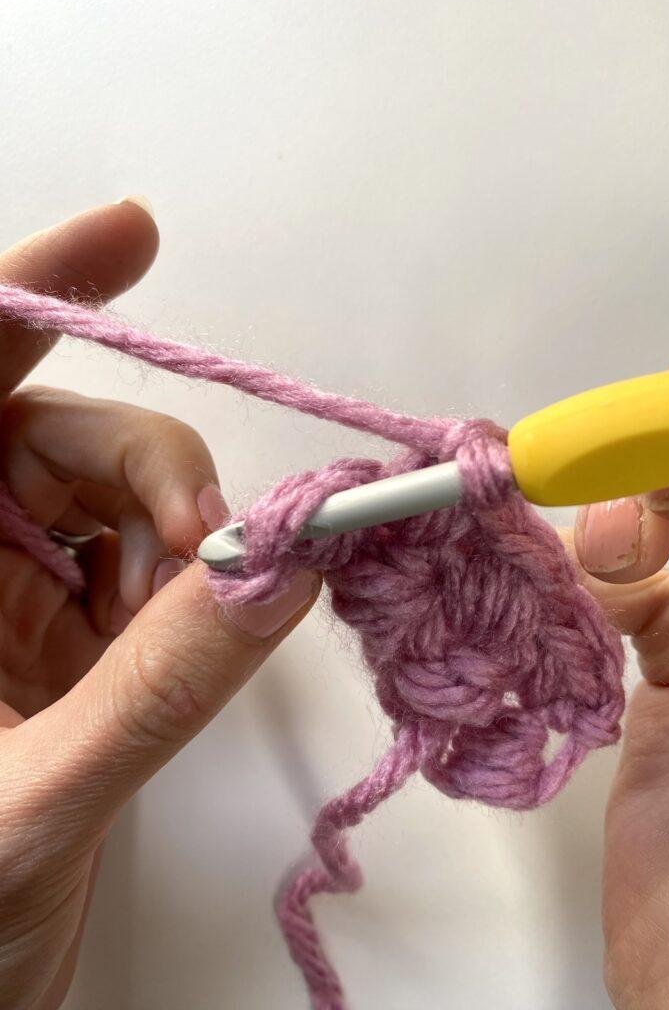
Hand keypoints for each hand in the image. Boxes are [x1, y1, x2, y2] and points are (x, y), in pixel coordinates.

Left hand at [0, 201, 319, 1009]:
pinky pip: (149, 579)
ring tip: (217, 607)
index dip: (37, 294)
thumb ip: (159, 685)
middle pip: (60, 440)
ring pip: (116, 507)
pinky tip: (208, 627)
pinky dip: (196, 590)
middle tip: (228, 542)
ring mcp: (12, 607)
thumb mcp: (35, 800)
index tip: (133, 235)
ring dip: (184, 538)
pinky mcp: (69, 651)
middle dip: (155, 467)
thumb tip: (276, 573)